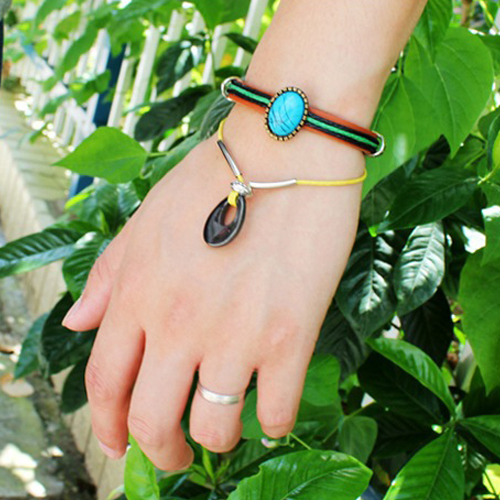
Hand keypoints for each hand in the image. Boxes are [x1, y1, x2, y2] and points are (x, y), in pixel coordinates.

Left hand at [62, 106, 364, 469]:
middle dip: (159, 451)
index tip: (119, 444)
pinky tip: (273, 409)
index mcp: (140, 292)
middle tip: (174, 454)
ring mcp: (235, 334)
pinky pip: (276, 412)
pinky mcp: (291, 336)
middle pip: (151, 419)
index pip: (105, 381)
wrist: (287, 150)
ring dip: (216, 442)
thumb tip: (75, 322)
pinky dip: (273, 423)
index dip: (107, 425)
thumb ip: (109, 274)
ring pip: (213, 428)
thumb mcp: (148, 218)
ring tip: (225, 429)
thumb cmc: (218, 176)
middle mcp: (179, 322)